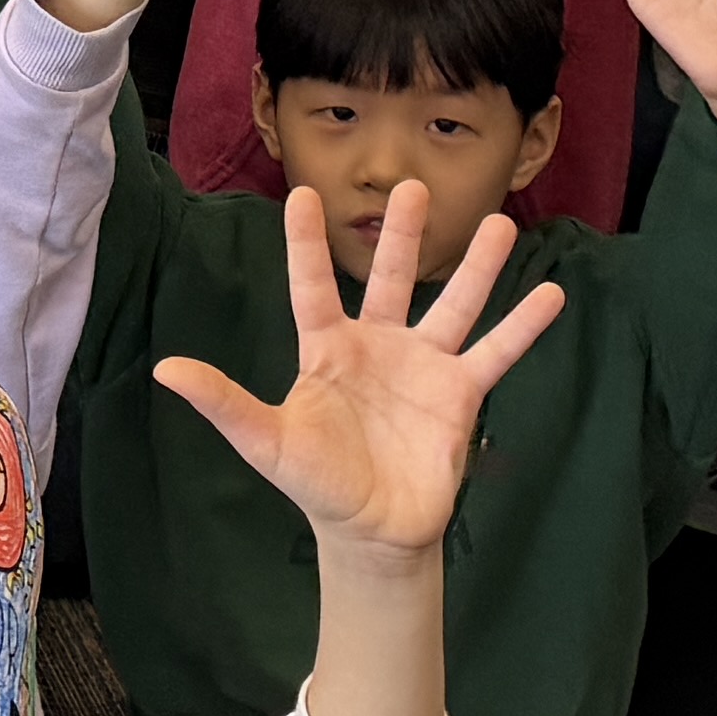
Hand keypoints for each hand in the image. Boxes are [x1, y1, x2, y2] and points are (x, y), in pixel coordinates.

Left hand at [152, 178, 567, 561]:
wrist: (372, 530)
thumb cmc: (316, 481)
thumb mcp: (265, 442)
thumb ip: (223, 401)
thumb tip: (165, 369)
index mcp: (326, 350)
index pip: (312, 286)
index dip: (305, 244)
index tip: (301, 193)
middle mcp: (377, 346)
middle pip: (389, 279)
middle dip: (400, 235)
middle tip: (411, 184)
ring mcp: (423, 365)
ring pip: (453, 304)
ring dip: (477, 267)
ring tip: (502, 222)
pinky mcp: (460, 394)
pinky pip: (495, 352)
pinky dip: (522, 327)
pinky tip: (551, 294)